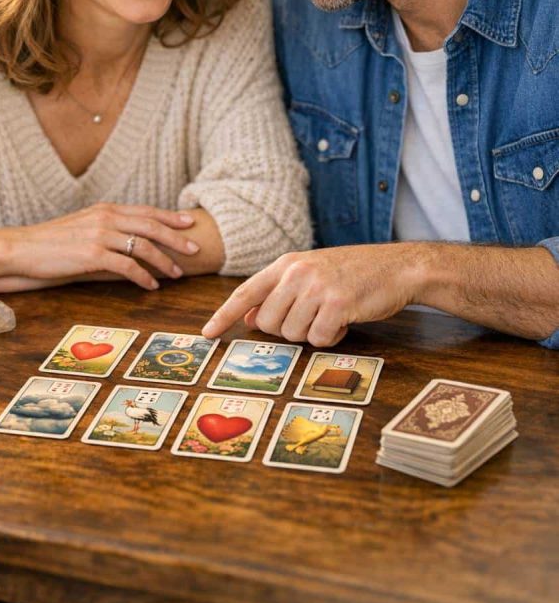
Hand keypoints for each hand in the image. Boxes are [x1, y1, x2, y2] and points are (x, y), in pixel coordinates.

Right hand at [0, 203, 197, 298]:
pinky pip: (127, 266)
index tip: (189, 222)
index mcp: (105, 209)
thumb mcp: (83, 227)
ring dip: (164, 261)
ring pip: (143, 246)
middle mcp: (105, 218)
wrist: (22, 248)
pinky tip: (152, 285)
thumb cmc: (52, 242)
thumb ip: (107, 230)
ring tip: (177, 273)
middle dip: (176, 238)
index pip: (145, 211)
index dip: (169, 217)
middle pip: (151, 225)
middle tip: (194, 249)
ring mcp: (99, 235)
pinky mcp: (92, 255)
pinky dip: (143, 276)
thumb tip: (130, 241)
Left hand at [202, 244, 422, 345]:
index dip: (224, 314)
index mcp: (287, 264)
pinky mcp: (337, 304)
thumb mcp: (311, 274)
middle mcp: (297, 273)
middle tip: (314, 315)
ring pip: (293, 334)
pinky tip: (346, 318)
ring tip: (333, 312)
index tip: (207, 332)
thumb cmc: (354, 273)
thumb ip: (281, 293)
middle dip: (289, 329)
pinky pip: (319, 338)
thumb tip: (253, 318)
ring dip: (313, 333)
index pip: (246, 292)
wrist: (397, 267)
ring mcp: (316, 288)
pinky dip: (332, 336)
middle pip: (270, 323)